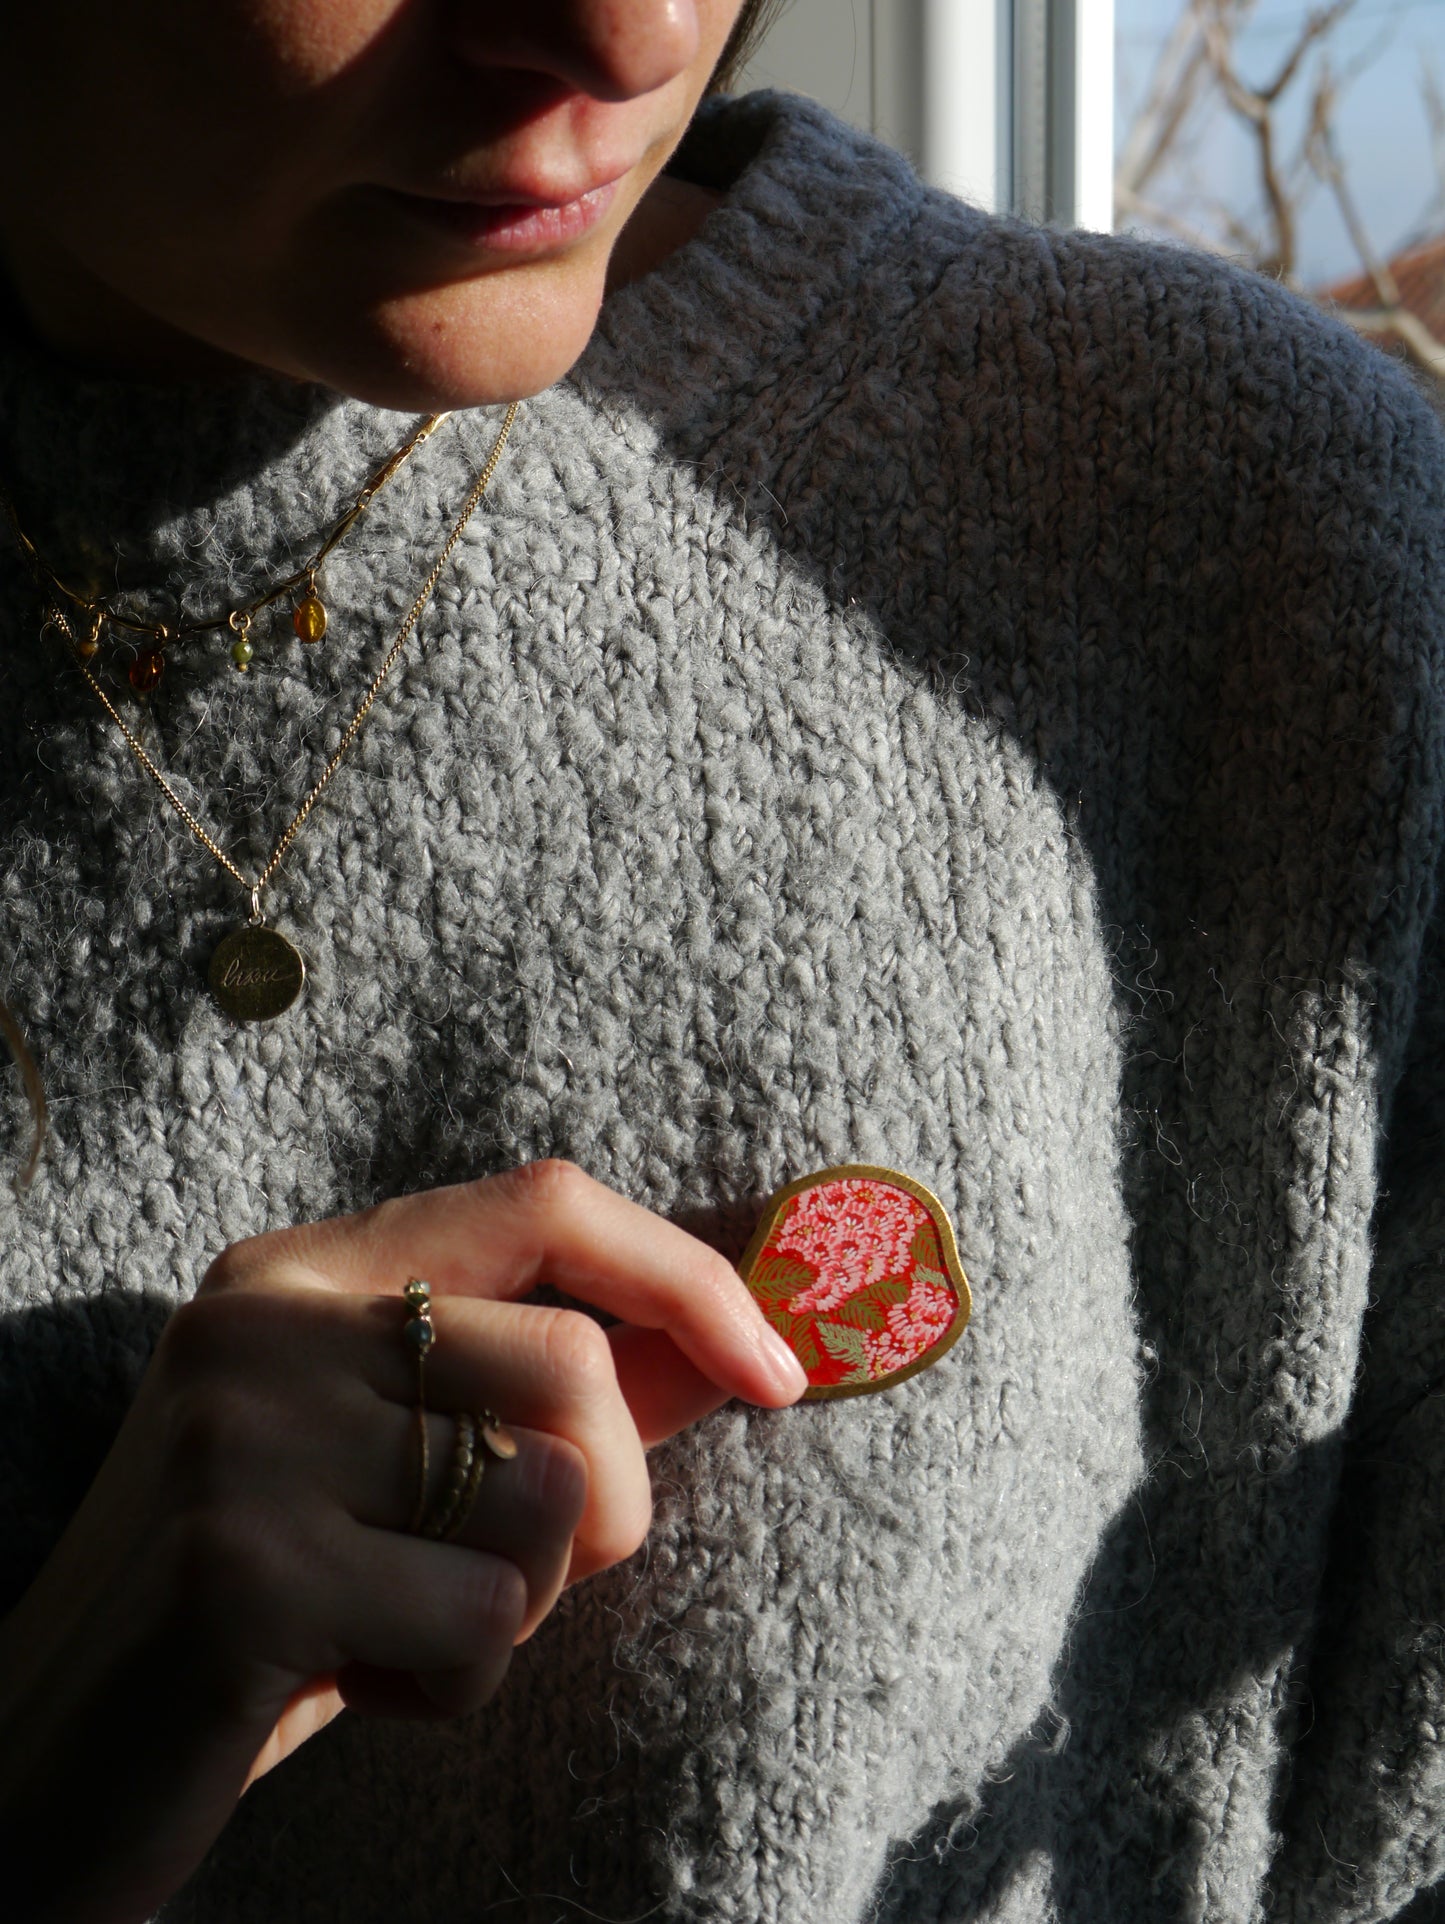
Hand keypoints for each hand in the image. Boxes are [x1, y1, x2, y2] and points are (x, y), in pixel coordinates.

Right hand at [0, 1159, 805, 1923]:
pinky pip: (482, 1622)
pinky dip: (458, 1686)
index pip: (547, 1201)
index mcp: (301, 1273)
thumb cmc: (268, 1601)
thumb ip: (554, 1387)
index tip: (781, 1370)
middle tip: (513, 1578)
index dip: (687, 1273)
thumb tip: (742, 1329)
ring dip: (521, 1605)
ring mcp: (239, 1441)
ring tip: (400, 1625)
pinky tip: (349, 1686)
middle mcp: (261, 1324)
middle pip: (574, 1361)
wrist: (42, 1758)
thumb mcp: (399, 1468)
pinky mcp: (236, 1576)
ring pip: (548, 1497)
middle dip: (609, 1498)